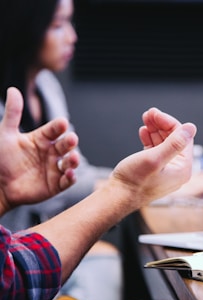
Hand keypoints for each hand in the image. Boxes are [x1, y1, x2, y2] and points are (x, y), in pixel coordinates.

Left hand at [0, 87, 79, 213]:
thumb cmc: (1, 159)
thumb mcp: (6, 134)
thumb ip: (13, 114)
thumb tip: (13, 90)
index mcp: (42, 139)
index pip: (54, 130)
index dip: (59, 127)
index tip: (62, 123)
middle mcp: (51, 153)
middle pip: (65, 145)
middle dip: (70, 142)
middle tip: (71, 139)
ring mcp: (54, 168)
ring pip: (70, 162)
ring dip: (74, 160)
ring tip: (73, 158)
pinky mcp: (56, 184)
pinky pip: (67, 181)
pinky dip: (70, 178)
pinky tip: (69, 174)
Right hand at [110, 108, 196, 206]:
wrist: (117, 197)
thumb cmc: (134, 182)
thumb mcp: (155, 159)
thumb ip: (174, 143)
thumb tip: (191, 128)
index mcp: (183, 169)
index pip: (183, 138)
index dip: (169, 123)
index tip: (155, 113)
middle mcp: (177, 170)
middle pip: (174, 139)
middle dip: (161, 125)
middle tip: (149, 113)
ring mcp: (166, 171)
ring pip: (164, 143)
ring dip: (155, 130)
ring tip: (145, 119)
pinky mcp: (154, 171)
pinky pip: (156, 151)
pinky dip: (150, 140)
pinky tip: (144, 132)